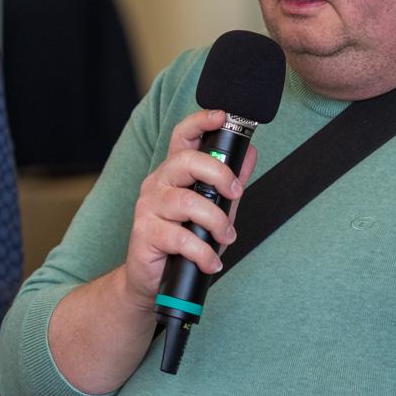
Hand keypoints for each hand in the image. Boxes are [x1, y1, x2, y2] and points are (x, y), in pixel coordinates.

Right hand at [117, 110, 260, 311]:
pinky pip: (180, 237)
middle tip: (236, 193)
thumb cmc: (183, 242)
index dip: (201, 121)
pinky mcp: (144, 232)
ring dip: (215, 221)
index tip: (222, 116)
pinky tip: (210, 262)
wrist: (152, 279)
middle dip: (219, 174)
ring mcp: (148, 206)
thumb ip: (230, 184)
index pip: (183, 137)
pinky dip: (202, 251)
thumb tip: (250, 155)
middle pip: (187, 161)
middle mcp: (158, 183)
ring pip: (186, 202)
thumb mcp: (214, 209)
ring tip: (226, 238)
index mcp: (174, 173)